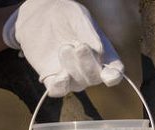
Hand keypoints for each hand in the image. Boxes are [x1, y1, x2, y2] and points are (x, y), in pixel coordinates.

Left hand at [2, 0, 123, 96]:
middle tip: (79, 46)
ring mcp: (72, 77)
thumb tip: (100, 51)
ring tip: (64, 47)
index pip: (114, 73)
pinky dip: (60, 86)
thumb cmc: (65, 15)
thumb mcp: (78, 16)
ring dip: (72, 68)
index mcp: (104, 55)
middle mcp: (90, 70)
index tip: (108, 75)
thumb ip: (89, 32)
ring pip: (77, 84)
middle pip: (94, 78)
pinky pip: (58, 90)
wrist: (39, 15)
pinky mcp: (52, 79)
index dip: (113, 77)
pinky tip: (60, 75)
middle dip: (88, 65)